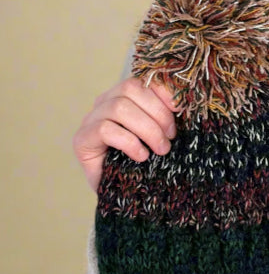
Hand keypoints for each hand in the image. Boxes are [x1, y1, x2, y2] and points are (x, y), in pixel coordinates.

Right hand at [73, 77, 177, 191]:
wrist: (121, 195)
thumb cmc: (142, 161)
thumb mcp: (158, 133)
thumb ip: (164, 114)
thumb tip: (182, 101)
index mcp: (122, 95)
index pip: (141, 79)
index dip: (162, 90)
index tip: (180, 109)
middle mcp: (104, 102)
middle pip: (130, 89)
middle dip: (157, 112)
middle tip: (170, 137)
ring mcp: (90, 119)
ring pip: (119, 108)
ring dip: (147, 128)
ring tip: (161, 149)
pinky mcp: (82, 139)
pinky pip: (106, 130)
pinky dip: (129, 142)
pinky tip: (141, 156)